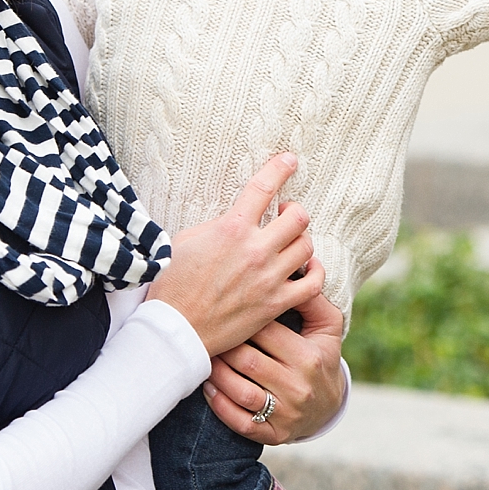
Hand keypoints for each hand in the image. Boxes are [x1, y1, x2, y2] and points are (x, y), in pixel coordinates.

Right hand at [147, 154, 323, 354]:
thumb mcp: (186, 240)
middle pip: (298, 217)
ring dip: (301, 240)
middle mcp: (255, 250)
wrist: (175, 329)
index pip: (263, 187)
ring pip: (307, 246)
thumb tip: (237, 217)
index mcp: (231, 228)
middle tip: (285, 215)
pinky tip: (308, 268)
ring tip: (290, 243)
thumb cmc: (172, 284)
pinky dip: (315, 271)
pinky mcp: (276, 303)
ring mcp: (269, 278)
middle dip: (294, 211)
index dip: (280, 168)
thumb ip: (217, 225)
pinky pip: (314, 282)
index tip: (290, 160)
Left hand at [205, 286, 346, 444]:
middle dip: (223, 345)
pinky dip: (219, 405)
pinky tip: (207, 387)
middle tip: (204, 330)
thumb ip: (311, 299)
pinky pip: (240, 422)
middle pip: (248, 361)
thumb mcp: (327, 327)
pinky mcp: (273, 434)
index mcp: (309, 357)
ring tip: (203, 356)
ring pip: (240, 391)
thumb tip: (299, 268)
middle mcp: (298, 387)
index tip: (224, 307)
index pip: (267, 332)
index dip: (242, 317)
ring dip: (216, 374)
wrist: (329, 407)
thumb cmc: (322, 356)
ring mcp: (286, 413)